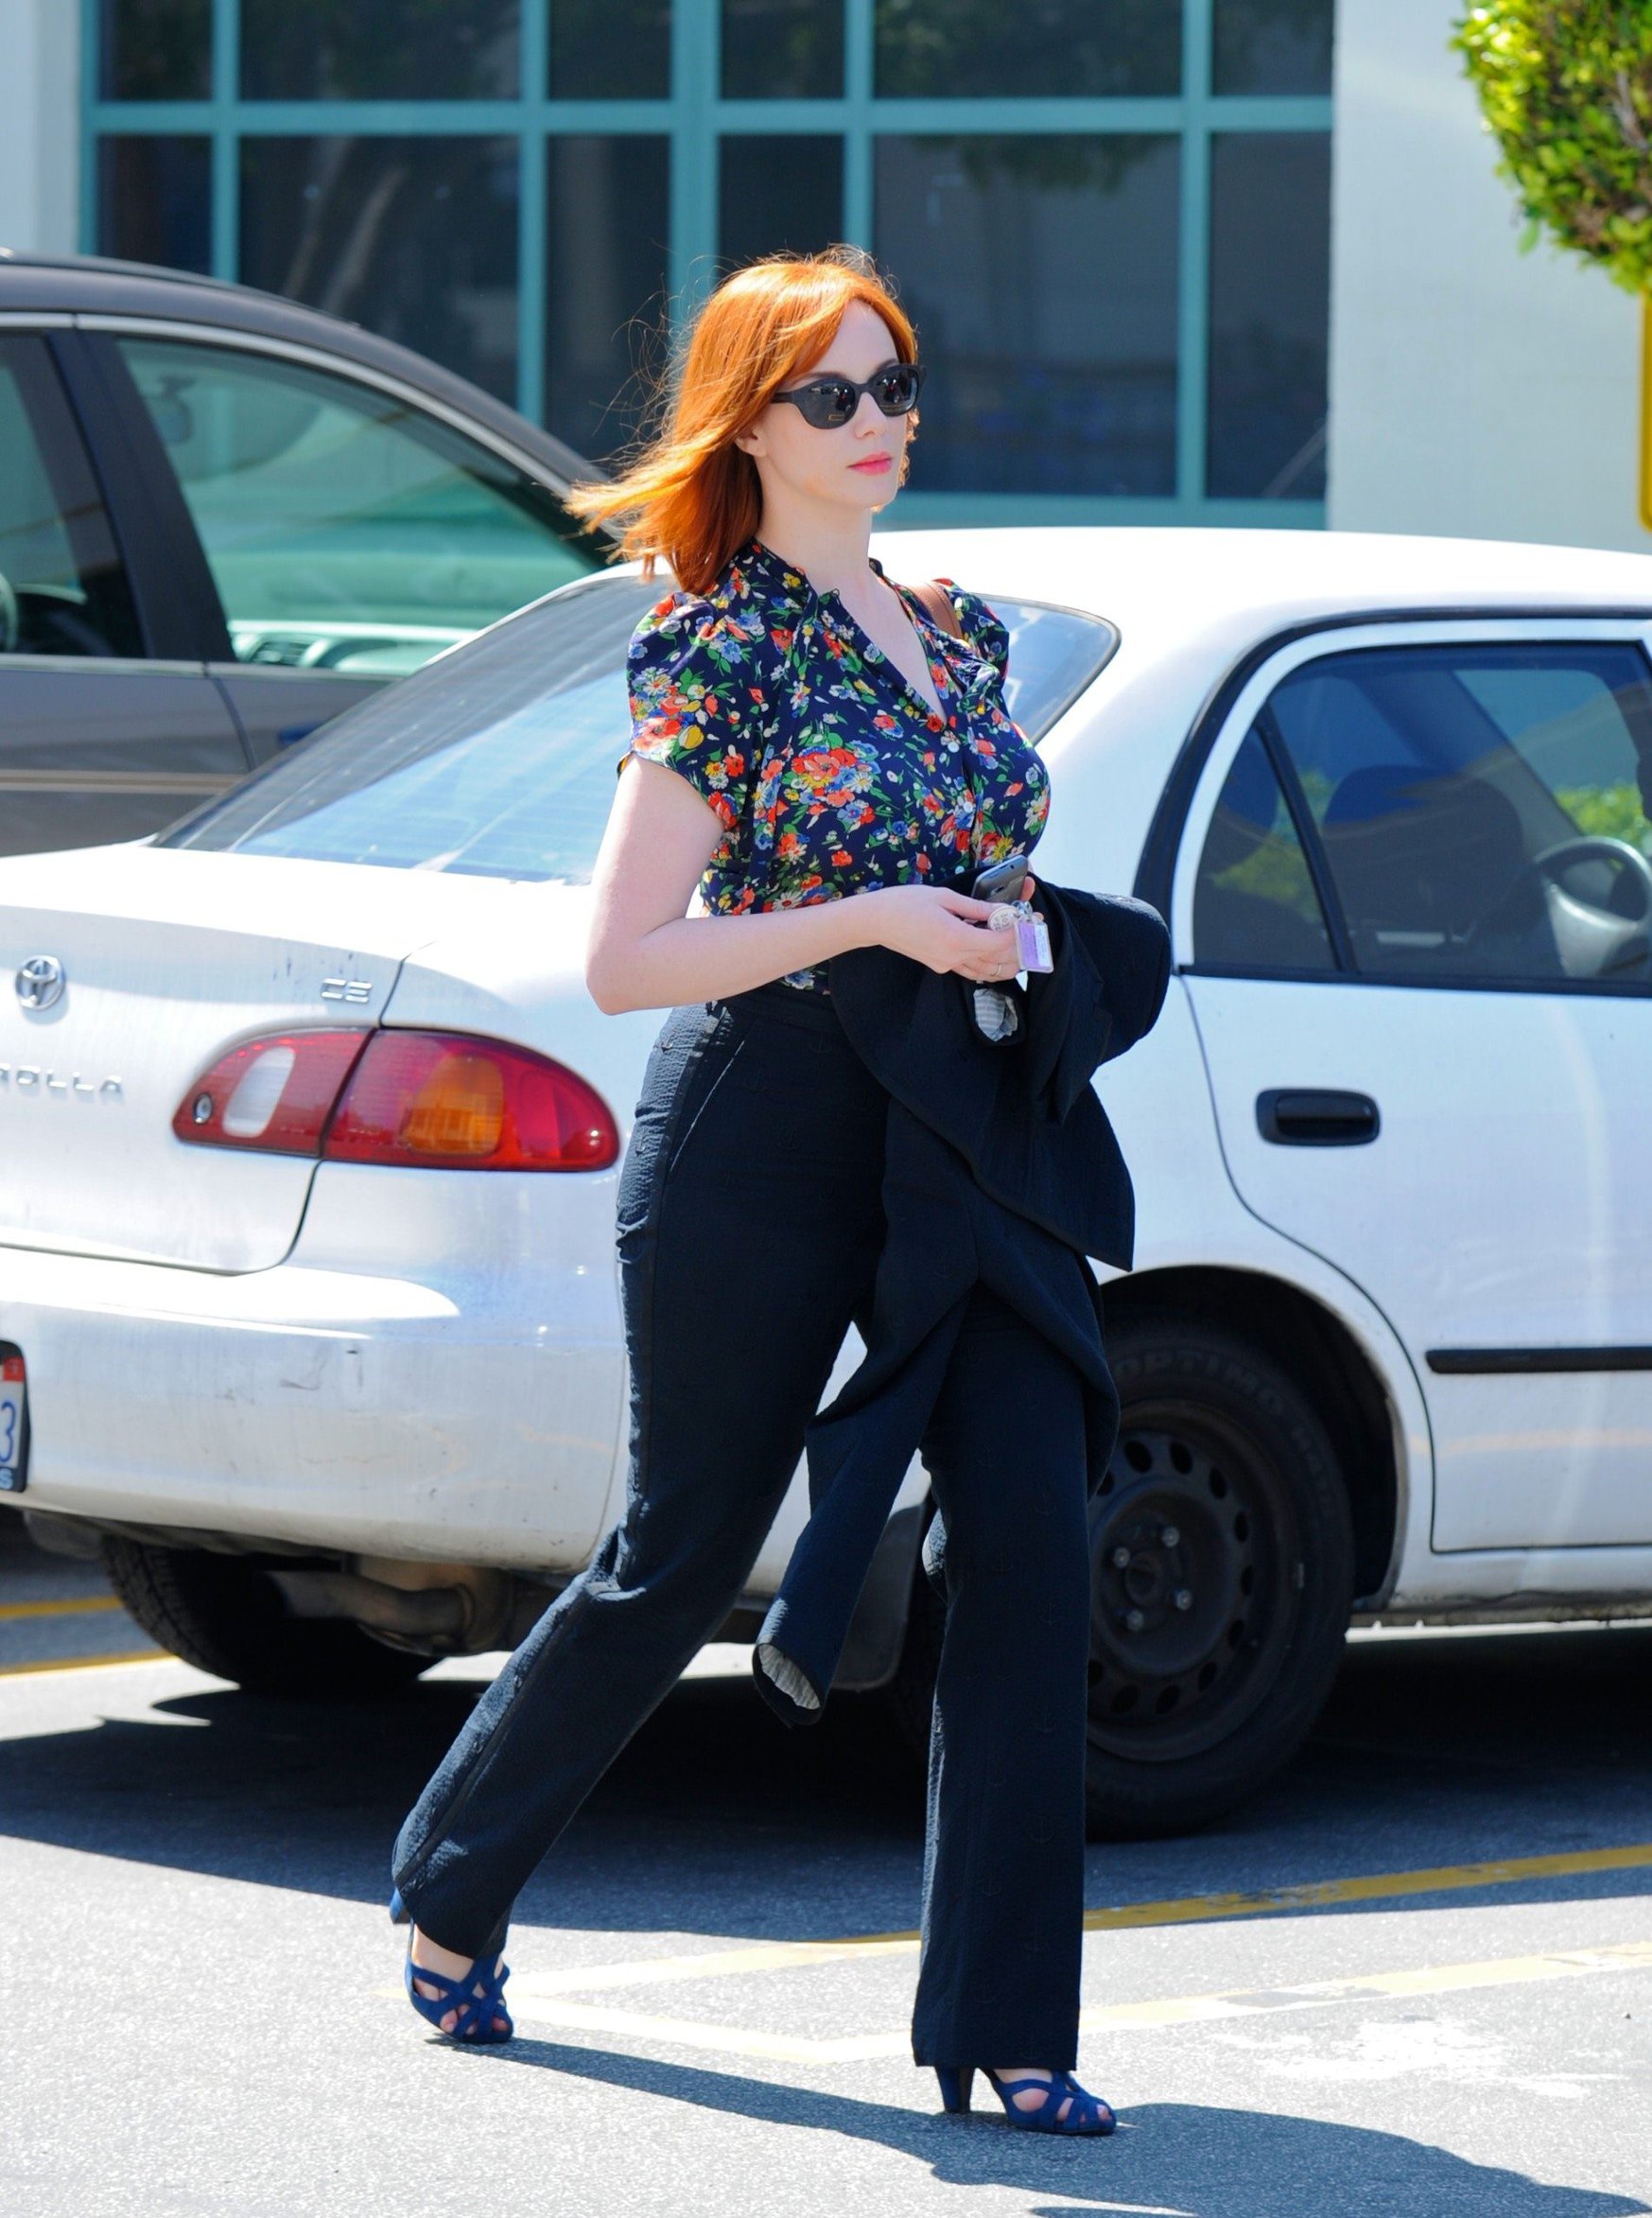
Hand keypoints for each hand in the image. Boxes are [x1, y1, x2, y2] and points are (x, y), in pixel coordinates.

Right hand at [863, 876, 1045, 981]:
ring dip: (1008, 960)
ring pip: (988, 970)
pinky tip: (998, 957)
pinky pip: (973, 971)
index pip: (1000, 942)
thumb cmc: (906, 902)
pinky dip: (989, 966)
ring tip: (1022, 943)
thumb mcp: (944, 897)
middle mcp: (954, 957)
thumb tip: (1002, 911)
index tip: (1030, 918)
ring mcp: (947, 965)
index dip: (1019, 931)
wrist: (876, 921)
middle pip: (998, 959)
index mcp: (956, 937)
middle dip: (1020, 945)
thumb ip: (976, 908)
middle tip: (1032, 928)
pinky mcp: (941, 966)